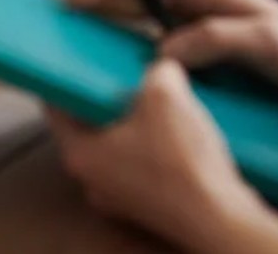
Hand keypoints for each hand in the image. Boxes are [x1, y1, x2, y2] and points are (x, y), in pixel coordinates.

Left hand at [47, 59, 277, 253]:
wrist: (220, 219)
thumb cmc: (182, 161)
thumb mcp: (165, 95)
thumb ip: (156, 71)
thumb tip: (161, 68)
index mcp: (79, 154)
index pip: (57, 107)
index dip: (69, 78)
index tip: (81, 59)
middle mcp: (91, 180)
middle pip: (90, 127)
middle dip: (110, 99)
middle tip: (127, 75)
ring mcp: (120, 197)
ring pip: (119, 147)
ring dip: (137, 123)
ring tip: (159, 99)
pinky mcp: (148, 207)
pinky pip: (142, 166)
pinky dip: (155, 146)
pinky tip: (179, 130)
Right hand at [49, 0, 277, 104]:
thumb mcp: (262, 42)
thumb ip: (215, 41)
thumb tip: (163, 54)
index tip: (78, 3)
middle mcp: (189, 0)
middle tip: (44, 13)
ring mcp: (191, 23)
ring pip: (131, 15)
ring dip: (97, 22)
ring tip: (62, 39)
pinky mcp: (196, 49)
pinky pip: (147, 42)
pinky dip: (121, 49)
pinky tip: (105, 70)